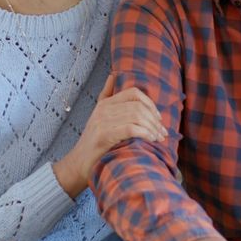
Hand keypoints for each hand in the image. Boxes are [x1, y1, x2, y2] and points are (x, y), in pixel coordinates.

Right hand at [53, 75, 165, 197]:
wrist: (78, 164)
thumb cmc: (94, 143)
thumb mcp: (98, 116)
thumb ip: (106, 96)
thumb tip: (113, 75)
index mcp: (105, 103)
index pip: (133, 93)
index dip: (150, 103)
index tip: (158, 118)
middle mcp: (104, 110)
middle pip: (138, 106)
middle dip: (154, 119)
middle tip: (163, 133)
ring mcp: (103, 121)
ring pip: (136, 116)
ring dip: (152, 128)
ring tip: (158, 138)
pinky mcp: (104, 135)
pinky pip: (131, 128)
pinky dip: (144, 133)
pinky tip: (150, 140)